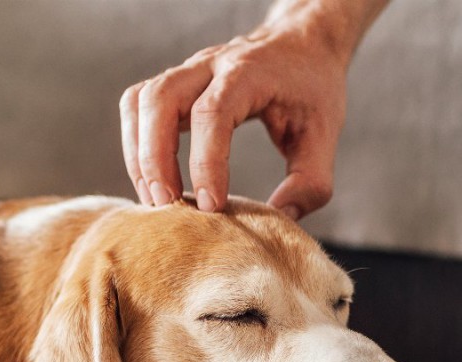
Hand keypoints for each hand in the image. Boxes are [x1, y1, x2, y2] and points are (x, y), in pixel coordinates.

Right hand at [121, 1, 385, 218]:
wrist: (303, 44)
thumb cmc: (313, 89)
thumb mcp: (325, 133)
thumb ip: (310, 181)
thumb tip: (279, 218)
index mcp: (249, 72)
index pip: (212, 113)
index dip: (206, 163)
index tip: (211, 207)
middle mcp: (210, 65)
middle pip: (161, 99)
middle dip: (156, 158)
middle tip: (166, 206)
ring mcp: (187, 71)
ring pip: (141, 102)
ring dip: (139, 154)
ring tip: (156, 199)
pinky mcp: (175, 84)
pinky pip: (138, 107)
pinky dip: (136, 144)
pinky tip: (154, 179)